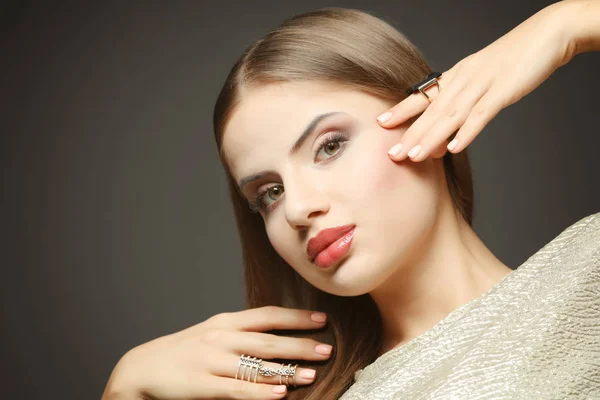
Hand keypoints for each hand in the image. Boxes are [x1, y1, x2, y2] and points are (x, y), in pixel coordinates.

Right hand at [101, 306, 331, 399]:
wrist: (142, 367)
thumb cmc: (184, 350)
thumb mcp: (213, 331)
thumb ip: (242, 332)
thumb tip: (278, 334)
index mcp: (226, 321)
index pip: (268, 315)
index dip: (296, 316)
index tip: (322, 318)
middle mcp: (220, 336)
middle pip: (267, 340)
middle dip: (300, 345)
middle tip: (327, 349)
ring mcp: (210, 360)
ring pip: (255, 366)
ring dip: (286, 371)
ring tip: (311, 374)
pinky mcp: (202, 385)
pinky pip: (236, 390)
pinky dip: (260, 393)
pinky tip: (279, 395)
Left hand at [378, 1, 576, 161]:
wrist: (547, 35)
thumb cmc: (514, 59)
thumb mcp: (482, 77)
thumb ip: (465, 101)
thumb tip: (449, 129)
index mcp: (457, 76)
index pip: (424, 96)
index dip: (401, 110)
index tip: (380, 124)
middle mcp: (464, 80)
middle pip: (432, 111)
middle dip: (411, 133)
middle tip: (392, 154)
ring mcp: (482, 84)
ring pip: (451, 115)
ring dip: (432, 138)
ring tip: (415, 157)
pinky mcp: (503, 90)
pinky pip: (481, 114)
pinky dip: (467, 132)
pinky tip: (454, 148)